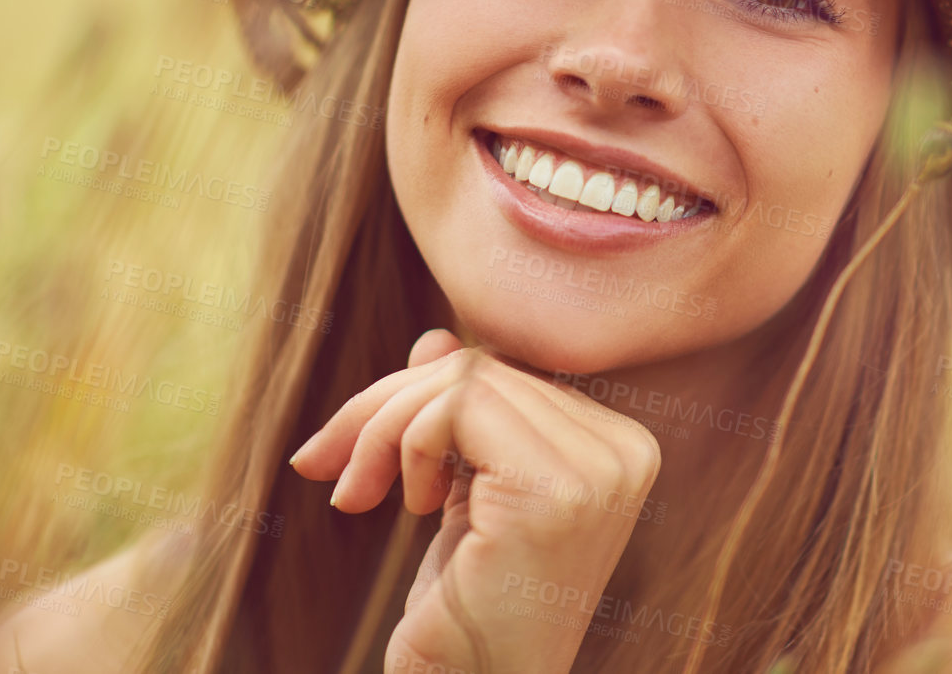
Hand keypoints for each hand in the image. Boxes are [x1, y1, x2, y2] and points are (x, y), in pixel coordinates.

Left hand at [290, 329, 663, 673]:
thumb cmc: (467, 615)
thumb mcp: (464, 497)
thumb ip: (463, 416)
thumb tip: (437, 337)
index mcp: (620, 447)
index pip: (506, 373)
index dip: (416, 399)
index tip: (356, 456)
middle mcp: (626, 452)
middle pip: (482, 368)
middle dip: (386, 408)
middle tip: (326, 465)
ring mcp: (599, 471)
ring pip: (461, 379)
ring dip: (384, 429)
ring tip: (359, 492)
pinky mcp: (553, 491)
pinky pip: (454, 406)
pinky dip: (403, 443)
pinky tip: (406, 506)